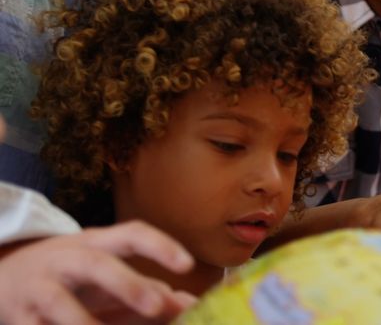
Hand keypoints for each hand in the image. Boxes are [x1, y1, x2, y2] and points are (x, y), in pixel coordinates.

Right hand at [0, 220, 195, 324]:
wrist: (2, 276)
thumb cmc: (71, 278)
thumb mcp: (108, 276)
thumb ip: (150, 290)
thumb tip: (192, 305)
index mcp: (96, 245)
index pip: (131, 234)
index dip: (160, 246)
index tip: (188, 265)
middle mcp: (66, 260)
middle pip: (96, 265)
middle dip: (127, 284)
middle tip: (157, 306)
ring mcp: (38, 288)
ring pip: (57, 301)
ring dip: (84, 322)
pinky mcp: (17, 317)